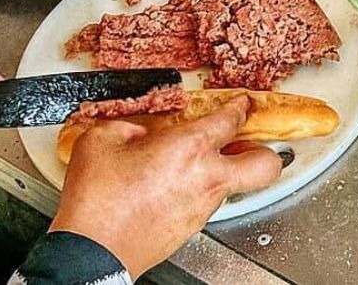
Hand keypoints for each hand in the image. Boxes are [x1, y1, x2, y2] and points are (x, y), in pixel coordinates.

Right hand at [49, 96, 282, 277]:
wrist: (91, 253)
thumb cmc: (97, 203)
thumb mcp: (99, 143)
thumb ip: (125, 127)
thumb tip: (135, 132)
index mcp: (190, 147)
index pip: (232, 119)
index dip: (241, 107)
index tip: (242, 103)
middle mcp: (206, 177)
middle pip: (265, 164)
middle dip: (265, 151)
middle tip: (248, 142)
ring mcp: (203, 207)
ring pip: (235, 186)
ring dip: (225, 173)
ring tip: (198, 165)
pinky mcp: (192, 230)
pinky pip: (208, 204)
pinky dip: (199, 193)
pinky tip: (175, 188)